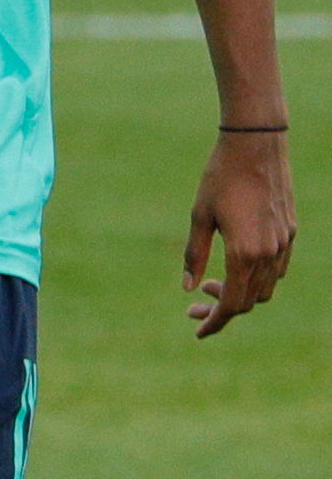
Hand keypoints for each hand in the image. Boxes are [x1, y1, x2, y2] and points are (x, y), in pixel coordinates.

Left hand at [183, 129, 295, 335]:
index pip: (232, 304)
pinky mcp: (290, 231)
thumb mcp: (198, 217)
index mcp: (244, 253)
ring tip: (210, 283)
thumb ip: (195, 255)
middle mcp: (270, 253)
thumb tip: (187, 288)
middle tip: (193, 306)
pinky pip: (277, 269)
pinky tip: (235, 268)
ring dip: (240, 294)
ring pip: (266, 288)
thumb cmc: (220, 178)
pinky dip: (257, 278)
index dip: (214, 322)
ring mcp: (284, 243)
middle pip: (249, 301)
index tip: (197, 331)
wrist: (256, 146)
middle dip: (221, 310)